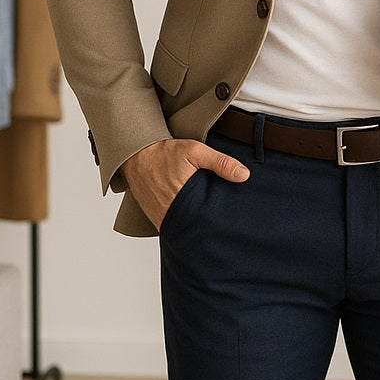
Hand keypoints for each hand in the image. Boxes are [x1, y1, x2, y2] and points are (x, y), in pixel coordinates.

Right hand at [121, 138, 248, 229]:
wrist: (136, 155)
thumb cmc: (164, 153)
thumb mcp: (195, 151)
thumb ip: (220, 163)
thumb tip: (244, 175)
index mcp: (183, 201)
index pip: (207, 221)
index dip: (220, 221)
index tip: (233, 220)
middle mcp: (171, 215)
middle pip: (198, 228)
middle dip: (211, 225)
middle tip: (226, 222)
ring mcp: (162, 219)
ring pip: (186, 228)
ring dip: (197, 225)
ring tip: (211, 220)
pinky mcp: (156, 219)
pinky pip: (174, 226)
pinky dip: (184, 222)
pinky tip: (194, 216)